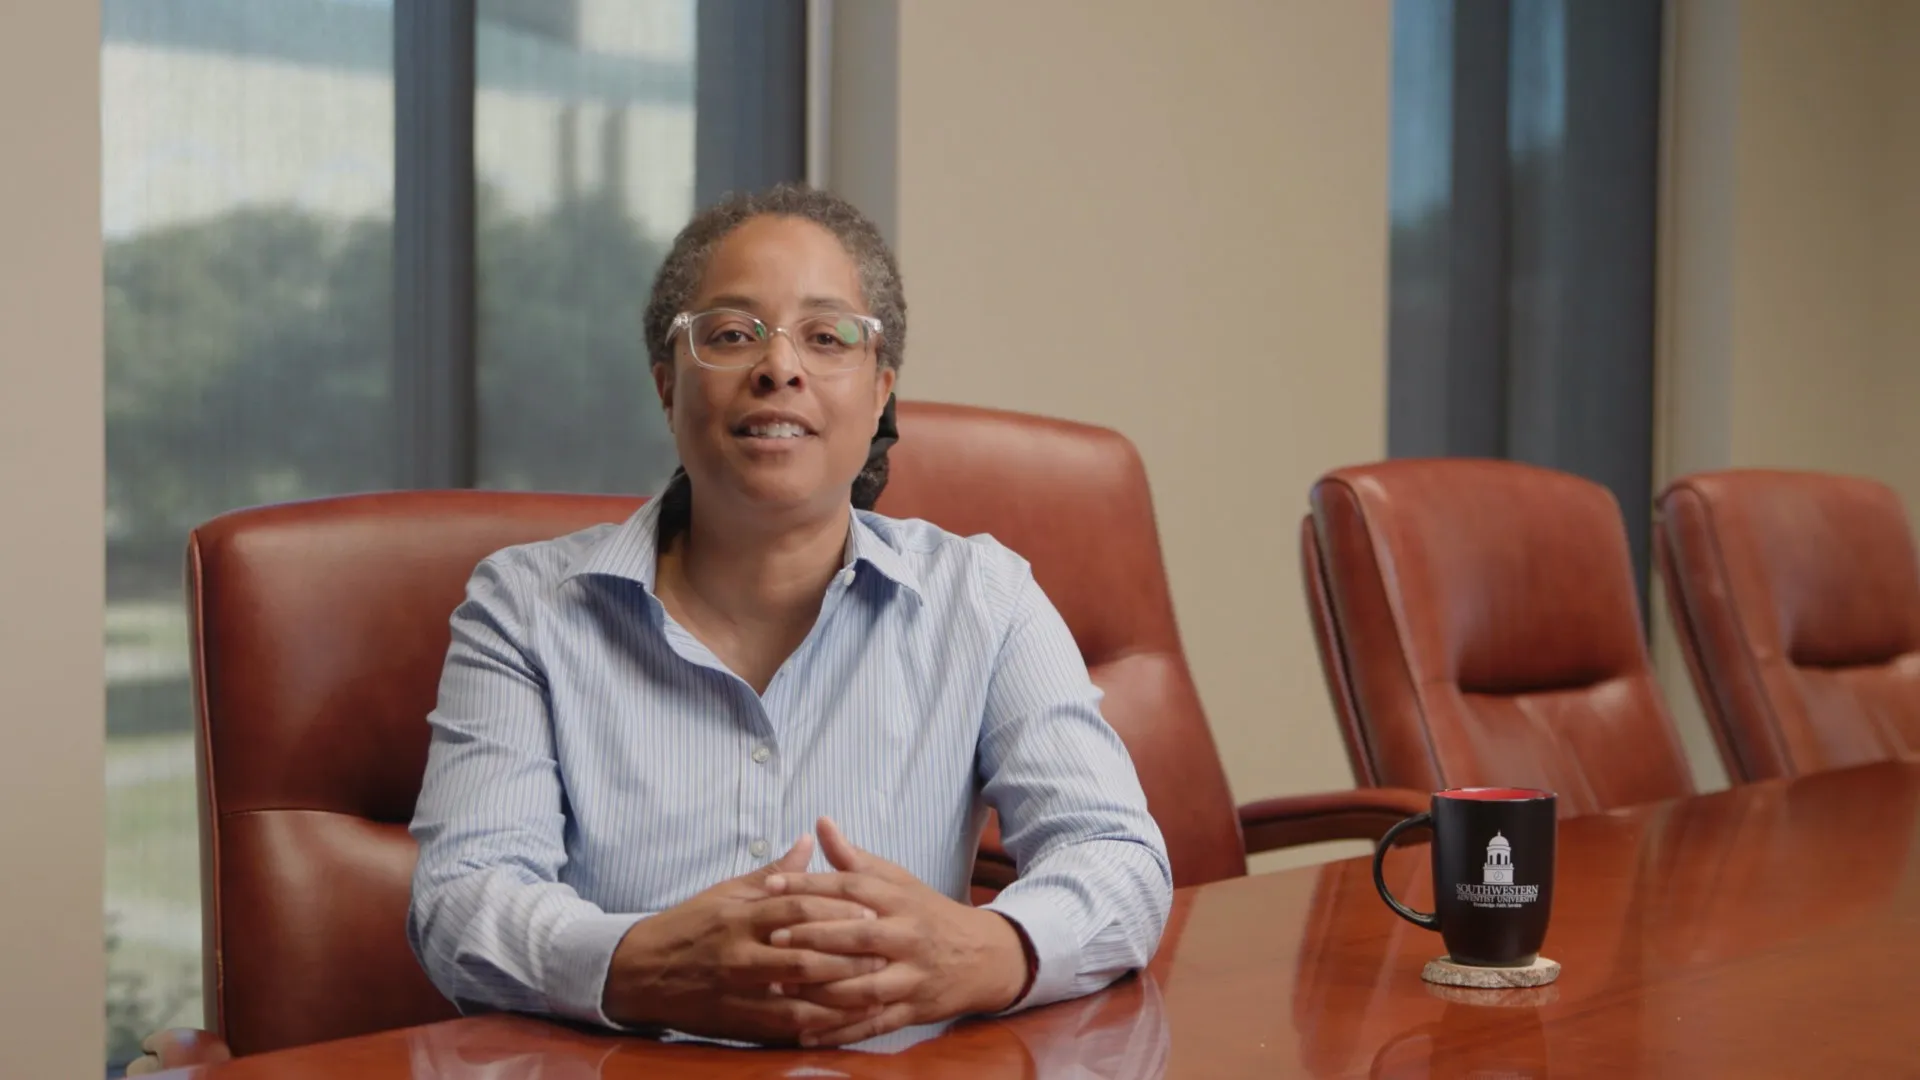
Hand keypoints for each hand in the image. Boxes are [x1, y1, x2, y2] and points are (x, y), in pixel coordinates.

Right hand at [601, 834, 891, 1043]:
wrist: (639, 972)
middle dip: (847, 957)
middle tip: (884, 954)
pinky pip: (782, 1029)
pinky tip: (841, 1025)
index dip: (836, 909)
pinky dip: (814, 1028)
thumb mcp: (726, 892)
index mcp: (740, 917)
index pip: (796, 909)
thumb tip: (810, 840)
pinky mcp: (736, 1021)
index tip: (870, 910)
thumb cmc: (690, 926)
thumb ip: (774, 873)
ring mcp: (738, 992)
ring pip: (798, 999)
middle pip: (803, 957)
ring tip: (874, 993)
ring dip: (839, 998)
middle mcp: (740, 955)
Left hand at [765, 818, 1030, 1045]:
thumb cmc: (928, 914)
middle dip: (813, 936)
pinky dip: (839, 1032)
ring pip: (863, 986)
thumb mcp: (898, 882)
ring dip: (820, 988)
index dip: (809, 884)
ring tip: (780, 985)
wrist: (984, 955)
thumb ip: (855, 858)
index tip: (770, 885)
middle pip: (857, 935)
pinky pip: (873, 1024)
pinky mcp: (913, 1009)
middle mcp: (907, 936)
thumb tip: (820, 822)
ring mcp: (912, 976)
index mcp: (900, 900)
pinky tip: (805, 1033)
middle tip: (772, 936)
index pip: (851, 887)